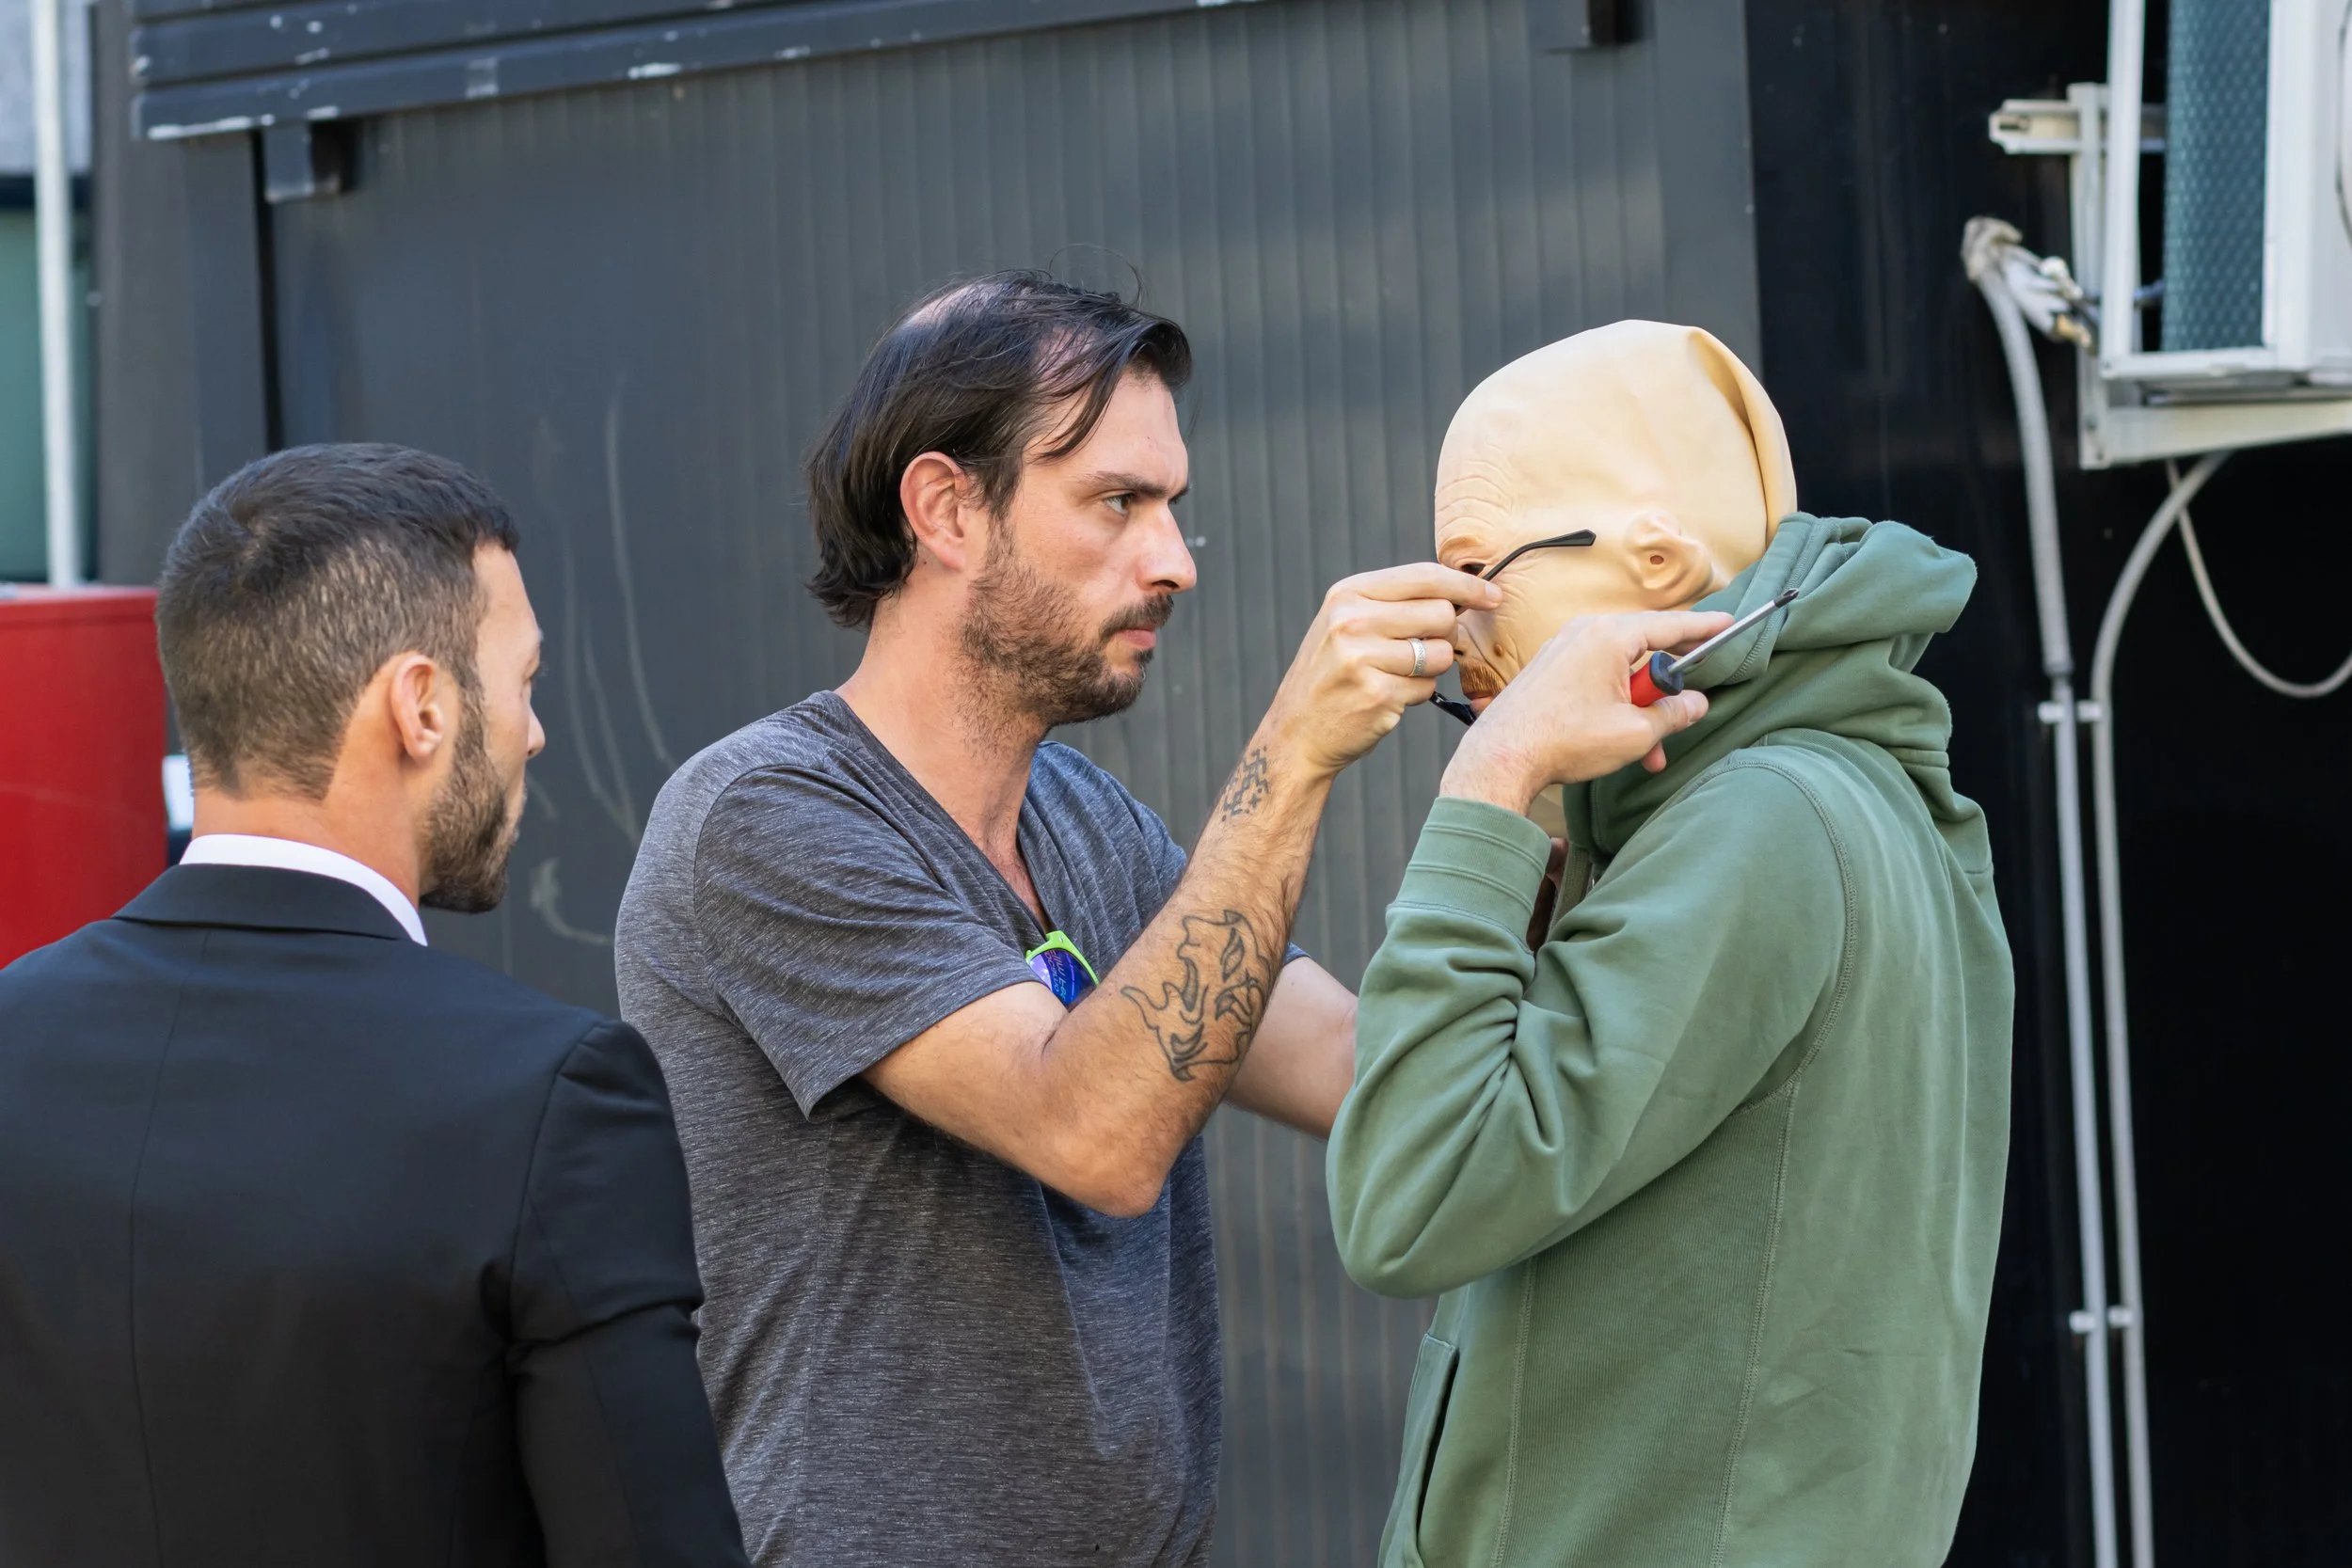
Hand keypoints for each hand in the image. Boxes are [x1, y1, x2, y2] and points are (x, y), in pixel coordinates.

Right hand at [1260, 564, 1502, 779]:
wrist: (1296, 732)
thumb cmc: (1333, 675)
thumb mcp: (1347, 624)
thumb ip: (1395, 603)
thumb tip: (1463, 590)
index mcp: (1348, 594)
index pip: (1425, 576)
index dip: (1467, 585)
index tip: (1493, 595)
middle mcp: (1352, 621)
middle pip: (1441, 614)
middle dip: (1444, 634)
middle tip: (1420, 650)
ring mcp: (1363, 658)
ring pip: (1441, 654)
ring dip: (1431, 668)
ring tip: (1395, 675)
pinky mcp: (1377, 695)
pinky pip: (1428, 687)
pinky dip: (1416, 694)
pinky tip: (1386, 697)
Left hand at [1440, 611, 1728, 811]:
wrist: (1500, 757)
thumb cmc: (1563, 741)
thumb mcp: (1635, 733)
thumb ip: (1673, 713)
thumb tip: (1695, 703)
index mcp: (1609, 637)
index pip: (1671, 625)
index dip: (1704, 627)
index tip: (1728, 623)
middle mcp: (1584, 632)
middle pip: (1645, 647)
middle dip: (1666, 687)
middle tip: (1683, 708)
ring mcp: (1563, 648)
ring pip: (1620, 670)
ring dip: (1638, 708)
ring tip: (1647, 750)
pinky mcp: (1550, 668)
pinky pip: (1596, 677)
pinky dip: (1613, 704)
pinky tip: (1619, 740)